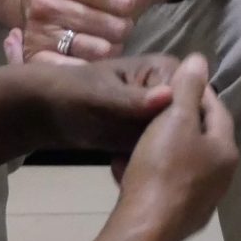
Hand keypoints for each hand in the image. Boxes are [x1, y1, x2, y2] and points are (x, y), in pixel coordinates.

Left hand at [3, 37, 179, 155]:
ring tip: (131, 166)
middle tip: (140, 159)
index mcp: (165, 69)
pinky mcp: (149, 136)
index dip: (184, 122)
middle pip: (188, 122)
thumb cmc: (71, 93)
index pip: (193, 97)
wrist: (47, 112)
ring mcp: (161, 115)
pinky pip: (159, 153)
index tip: (159, 142)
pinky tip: (126, 171)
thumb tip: (168, 96)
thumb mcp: (102, 96)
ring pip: (175, 141)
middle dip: (169, 143)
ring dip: (157, 157)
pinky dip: (146, 164)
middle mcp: (170, 91)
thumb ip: (133, 99)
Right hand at [112, 55, 236, 240]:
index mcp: (226, 150)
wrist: (145, 229)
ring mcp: (202, 200)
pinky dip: (148, 172)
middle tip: (148, 111)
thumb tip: (201, 60)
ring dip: (157, 147)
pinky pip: (164, 184)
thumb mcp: (173, 119)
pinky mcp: (179, 217)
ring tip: (132, 138)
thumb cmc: (163, 169)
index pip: (216, 109)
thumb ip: (187, 88)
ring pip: (179, 162)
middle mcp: (221, 176)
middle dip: (173, 121)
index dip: (195, 91)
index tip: (173, 81)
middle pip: (198, 138)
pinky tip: (124, 170)